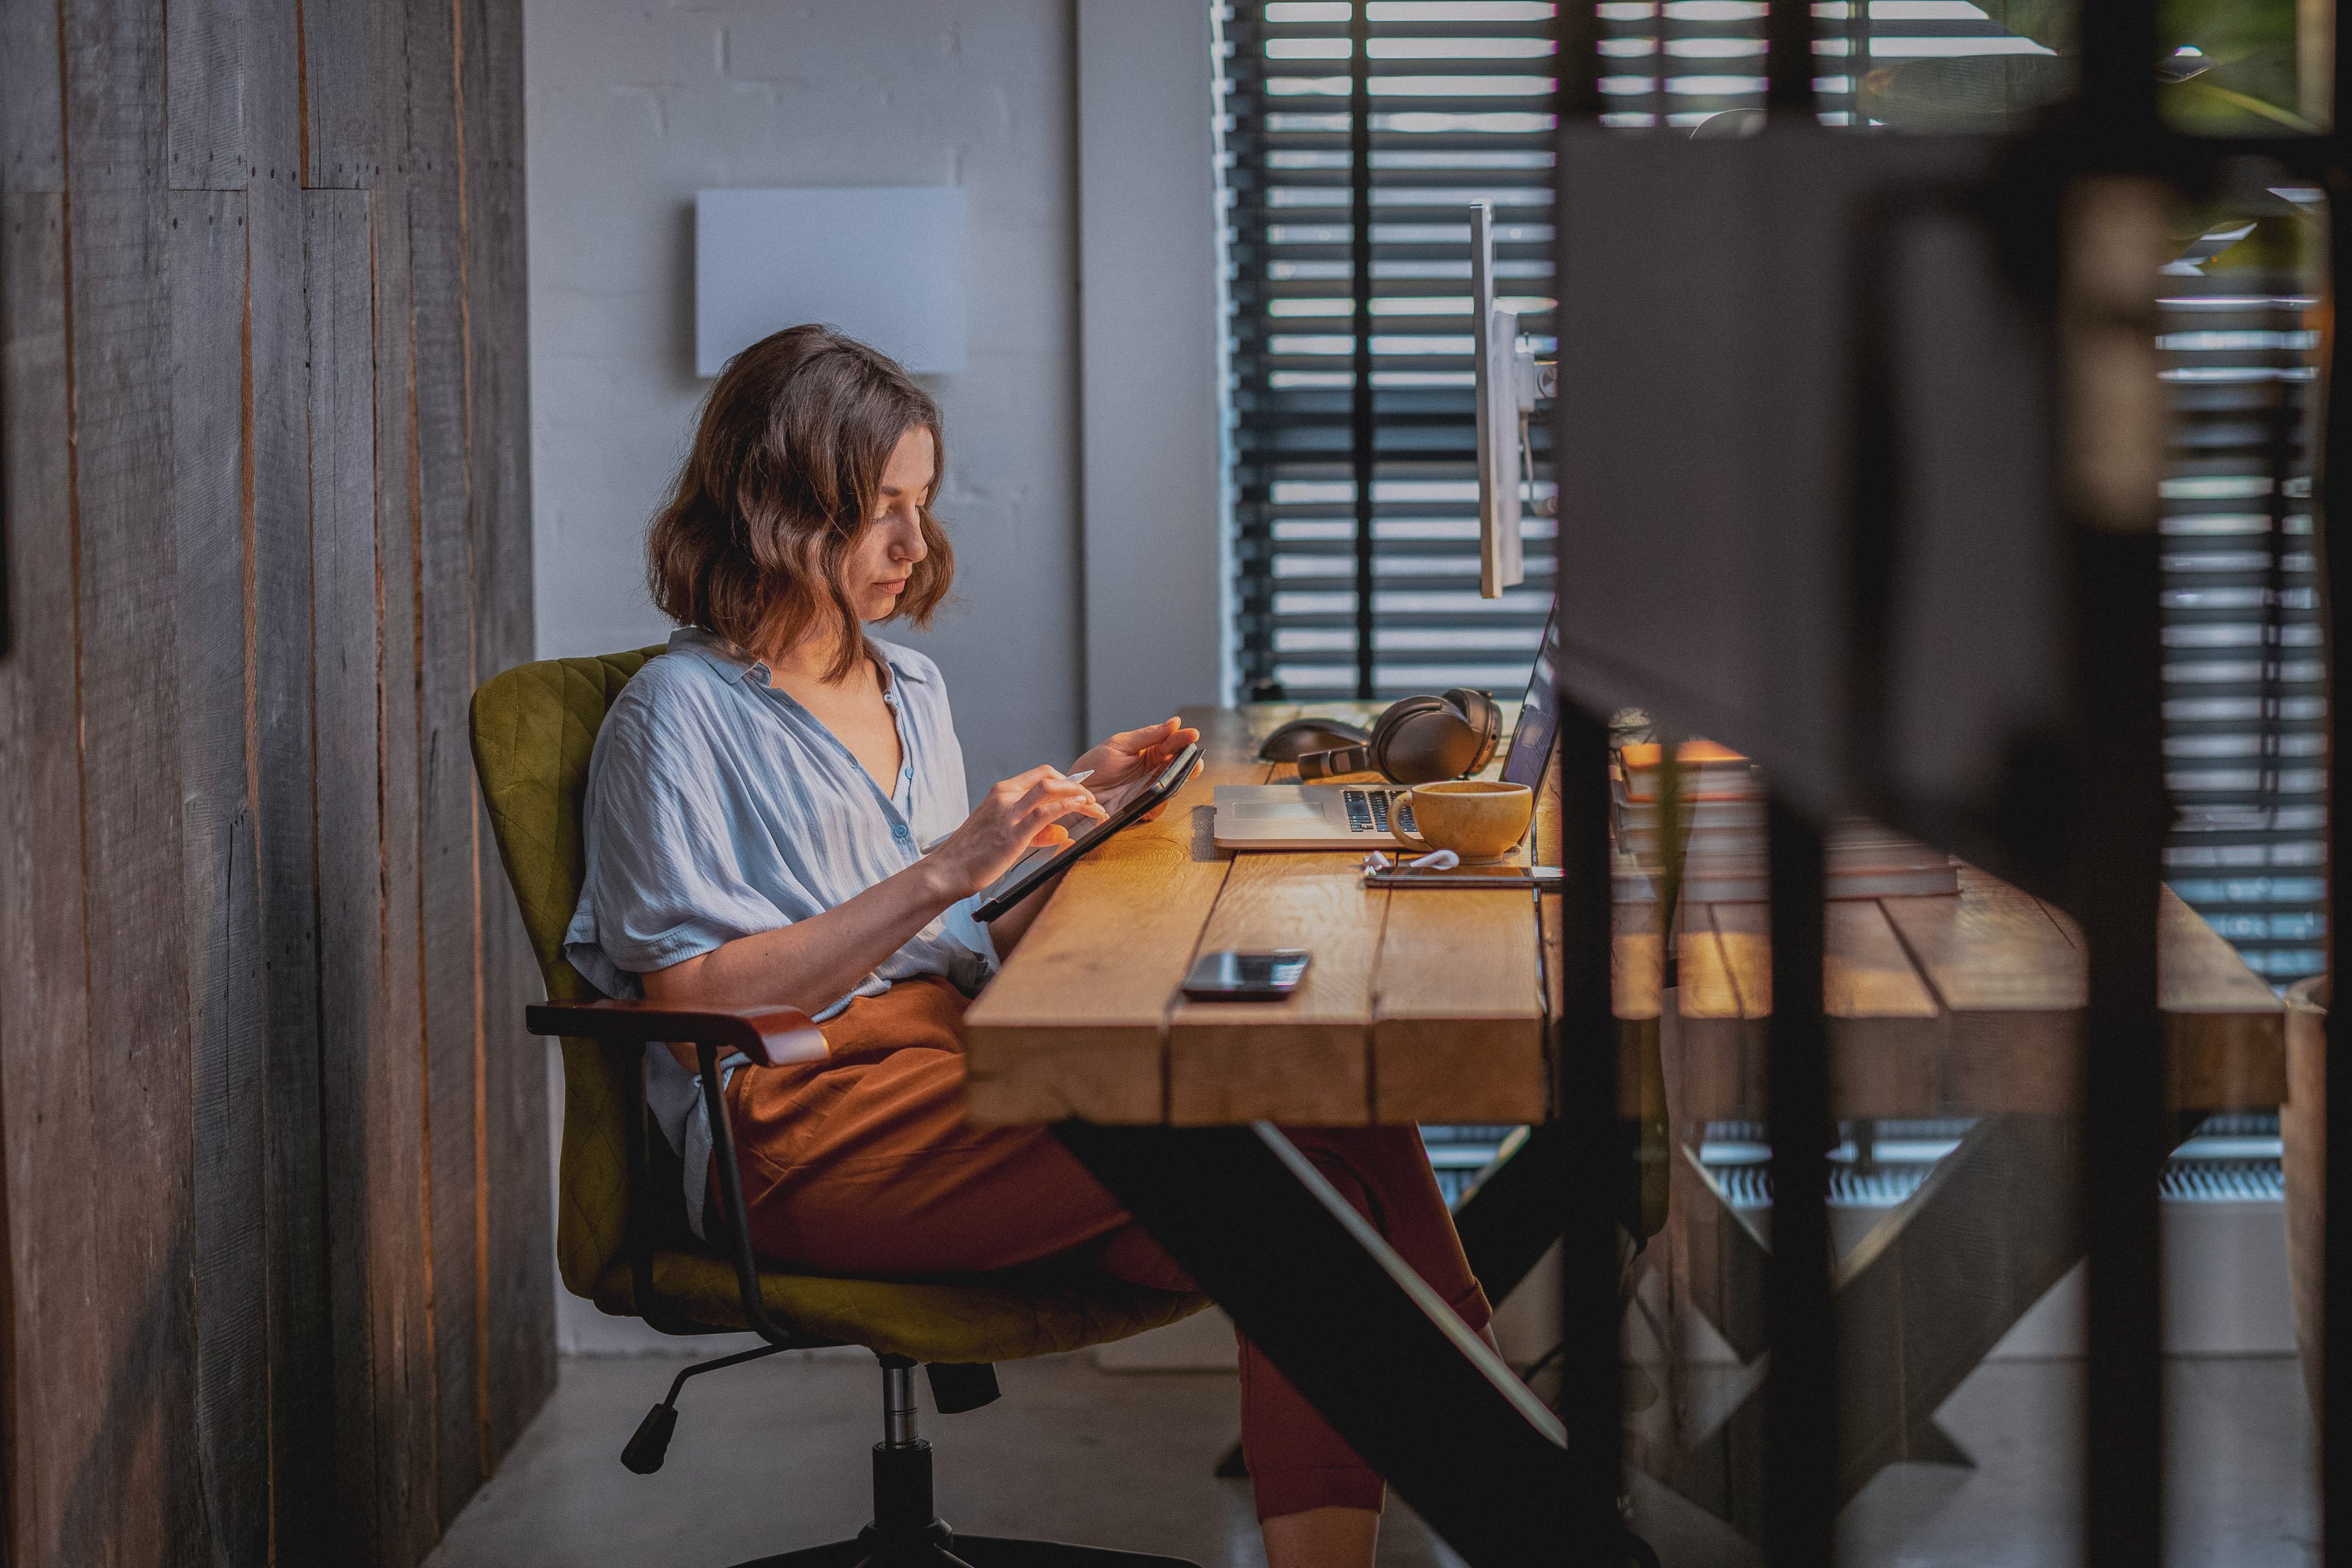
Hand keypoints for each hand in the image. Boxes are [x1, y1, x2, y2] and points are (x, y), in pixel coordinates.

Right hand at [927, 767, 1106, 897]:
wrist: (948, 871)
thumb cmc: (973, 856)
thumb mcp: (1005, 836)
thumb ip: (1035, 831)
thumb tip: (1061, 831)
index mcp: (1001, 793)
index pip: (1040, 775)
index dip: (1065, 780)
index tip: (1081, 792)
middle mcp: (1005, 796)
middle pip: (1049, 776)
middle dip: (1076, 784)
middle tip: (1092, 800)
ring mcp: (1009, 812)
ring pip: (1051, 788)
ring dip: (1078, 794)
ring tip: (1094, 806)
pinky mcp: (1013, 831)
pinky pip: (1046, 811)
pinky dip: (1068, 806)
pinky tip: (1082, 808)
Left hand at [1072, 716, 1202, 818]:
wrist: (1075, 791)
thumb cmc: (1095, 766)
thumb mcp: (1120, 744)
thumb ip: (1148, 735)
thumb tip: (1174, 723)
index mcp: (1149, 752)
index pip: (1171, 745)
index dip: (1183, 740)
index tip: (1192, 734)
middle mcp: (1152, 772)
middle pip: (1178, 767)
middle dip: (1189, 763)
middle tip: (1195, 759)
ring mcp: (1148, 791)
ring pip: (1173, 787)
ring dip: (1178, 782)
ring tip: (1179, 773)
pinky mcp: (1142, 810)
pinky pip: (1157, 807)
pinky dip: (1160, 800)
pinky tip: (1158, 792)